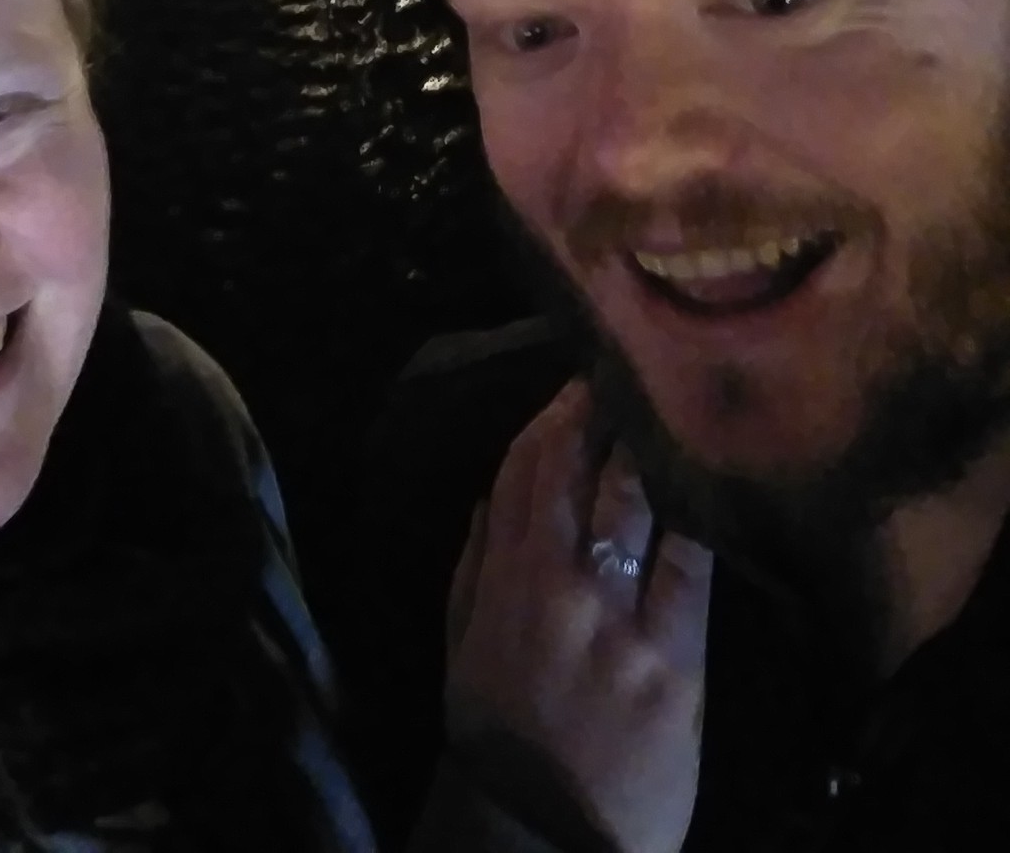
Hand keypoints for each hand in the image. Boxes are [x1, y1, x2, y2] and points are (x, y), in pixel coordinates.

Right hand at [444, 381, 711, 852]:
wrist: (544, 836)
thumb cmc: (500, 740)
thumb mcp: (463, 648)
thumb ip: (474, 569)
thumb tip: (491, 497)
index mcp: (499, 583)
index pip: (525, 474)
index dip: (555, 417)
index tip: (582, 376)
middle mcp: (553, 588)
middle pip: (579, 475)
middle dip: (606, 415)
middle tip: (636, 370)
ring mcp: (614, 623)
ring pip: (632, 506)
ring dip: (652, 450)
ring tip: (679, 408)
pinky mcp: (671, 663)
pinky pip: (687, 569)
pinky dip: (695, 519)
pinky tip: (712, 485)